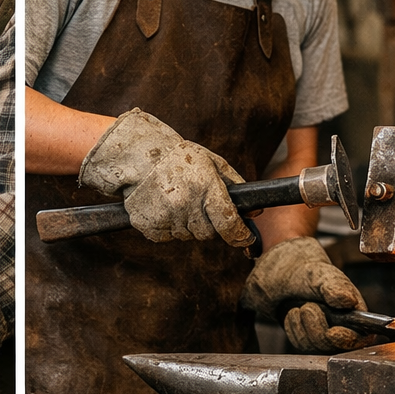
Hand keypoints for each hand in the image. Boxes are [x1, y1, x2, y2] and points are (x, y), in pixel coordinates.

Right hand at [79, 108, 250, 246]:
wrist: (137, 155)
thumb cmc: (178, 157)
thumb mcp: (211, 163)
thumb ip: (235, 185)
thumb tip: (257, 210)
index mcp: (206, 187)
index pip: (229, 224)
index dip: (240, 235)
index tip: (244, 238)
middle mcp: (187, 204)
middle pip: (208, 233)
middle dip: (208, 224)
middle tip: (197, 204)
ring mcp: (166, 217)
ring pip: (187, 235)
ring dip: (186, 224)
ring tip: (176, 199)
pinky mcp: (149, 226)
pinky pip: (167, 237)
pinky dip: (167, 226)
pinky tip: (163, 206)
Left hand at [242, 236, 369, 353]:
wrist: (283, 276)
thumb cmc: (308, 273)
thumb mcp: (321, 275)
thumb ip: (335, 286)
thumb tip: (348, 300)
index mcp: (355, 313)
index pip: (361, 337)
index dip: (348, 340)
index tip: (332, 332)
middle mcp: (344, 328)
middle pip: (334, 346)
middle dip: (317, 328)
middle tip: (308, 306)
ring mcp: (325, 336)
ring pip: (315, 347)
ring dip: (303, 326)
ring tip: (301, 306)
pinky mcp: (308, 341)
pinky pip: (300, 344)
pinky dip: (293, 328)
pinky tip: (293, 314)